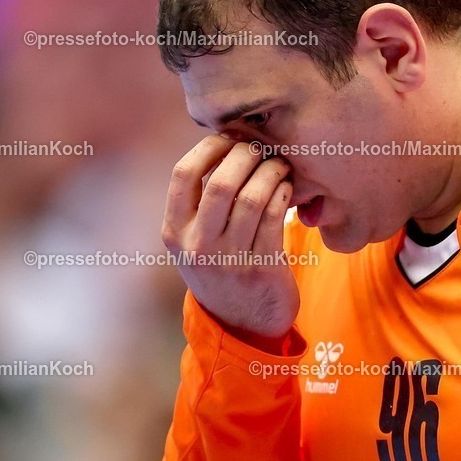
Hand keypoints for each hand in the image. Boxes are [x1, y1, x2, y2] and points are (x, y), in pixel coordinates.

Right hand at [162, 135, 297, 345]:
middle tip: (260, 147)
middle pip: (221, 183)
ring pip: (252, 198)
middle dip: (245, 155)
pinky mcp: (262, 269)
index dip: (208, 147)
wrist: (241, 324)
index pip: (183, 174)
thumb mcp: (193, 240)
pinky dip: (283, 194)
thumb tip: (224, 140)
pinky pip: (276, 218)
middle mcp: (198, 246)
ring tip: (278, 165)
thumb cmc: (220, 266)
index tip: (228, 136)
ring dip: (270, 172)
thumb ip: (199, 201)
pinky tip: (286, 188)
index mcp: (175, 231)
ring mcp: (230, 260)